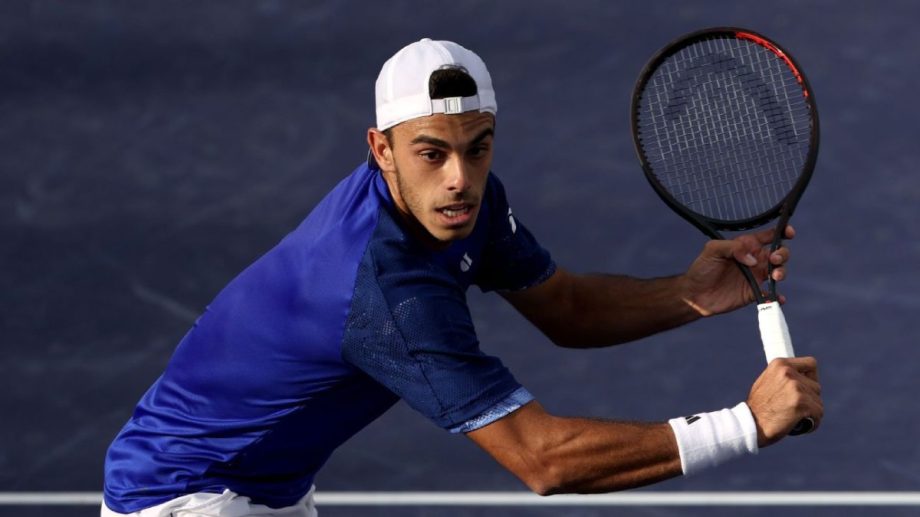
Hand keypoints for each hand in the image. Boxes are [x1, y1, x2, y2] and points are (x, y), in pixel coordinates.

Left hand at [680, 226, 794, 316]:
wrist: (694, 294)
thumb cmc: (702, 268)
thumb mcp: (713, 250)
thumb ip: (733, 247)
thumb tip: (753, 259)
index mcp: (746, 246)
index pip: (769, 236)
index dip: (782, 231)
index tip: (789, 232)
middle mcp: (754, 260)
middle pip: (779, 253)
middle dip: (782, 254)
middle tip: (773, 259)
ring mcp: (756, 277)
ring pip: (779, 271)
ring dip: (782, 272)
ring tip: (775, 276)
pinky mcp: (754, 293)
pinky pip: (772, 295)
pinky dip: (777, 296)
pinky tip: (777, 297)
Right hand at [747, 357, 822, 446]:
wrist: (750, 424)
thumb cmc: (758, 407)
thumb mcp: (766, 382)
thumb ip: (783, 377)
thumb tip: (801, 376)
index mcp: (780, 364)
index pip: (811, 364)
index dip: (811, 377)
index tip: (806, 387)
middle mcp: (788, 372)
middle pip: (816, 386)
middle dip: (809, 399)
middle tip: (794, 408)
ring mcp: (796, 387)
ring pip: (818, 401)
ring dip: (810, 412)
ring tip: (794, 417)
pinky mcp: (802, 403)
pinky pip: (818, 413)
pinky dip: (813, 422)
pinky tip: (799, 425)